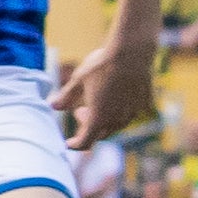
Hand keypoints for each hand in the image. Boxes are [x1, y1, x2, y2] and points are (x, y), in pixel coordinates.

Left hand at [54, 39, 156, 153]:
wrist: (132, 52)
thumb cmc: (101, 65)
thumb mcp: (78, 80)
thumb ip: (65, 97)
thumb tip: (53, 106)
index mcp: (97, 119)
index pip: (85, 142)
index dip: (75, 145)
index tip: (68, 142)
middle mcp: (116, 121)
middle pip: (101, 134)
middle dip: (89, 127)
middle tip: (80, 110)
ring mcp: (132, 113)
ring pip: (116, 126)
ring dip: (104, 120)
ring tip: (96, 101)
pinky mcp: (144, 104)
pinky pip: (130, 114)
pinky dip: (119, 111)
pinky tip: (115, 96)